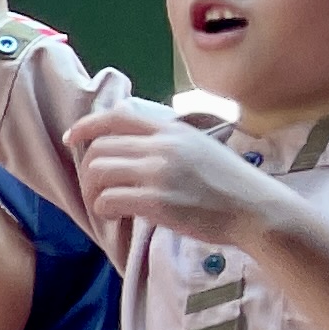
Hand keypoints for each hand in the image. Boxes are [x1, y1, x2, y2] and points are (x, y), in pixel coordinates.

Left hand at [63, 104, 270, 246]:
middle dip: (87, 169)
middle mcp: (163, 146)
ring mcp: (159, 173)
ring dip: (92, 190)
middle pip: (99, 148)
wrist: (257, 209)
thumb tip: (130, 140)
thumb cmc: (230, 182)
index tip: (71, 137)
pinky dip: (104, 209)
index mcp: (172, 129)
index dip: (87, 125)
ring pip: (98, 172)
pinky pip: (108, 200)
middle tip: (95, 187)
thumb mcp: (200, 145)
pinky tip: (116, 215)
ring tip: (105, 202)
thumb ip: (167, 139)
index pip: (116, 115)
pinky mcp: (157, 202)